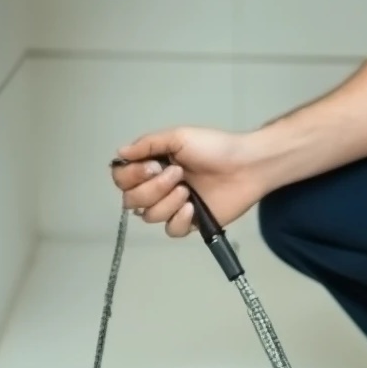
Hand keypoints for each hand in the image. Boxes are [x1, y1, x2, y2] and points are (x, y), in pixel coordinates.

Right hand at [110, 126, 263, 236]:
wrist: (246, 165)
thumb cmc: (214, 147)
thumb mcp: (179, 137)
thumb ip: (147, 144)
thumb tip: (120, 152)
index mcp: (152, 166)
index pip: (122, 179)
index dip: (131, 177)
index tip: (152, 166)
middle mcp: (158, 187)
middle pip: (131, 201)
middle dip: (152, 188)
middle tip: (178, 174)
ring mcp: (173, 207)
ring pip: (149, 217)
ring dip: (167, 202)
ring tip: (188, 190)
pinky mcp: (190, 223)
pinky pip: (171, 230)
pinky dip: (178, 219)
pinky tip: (193, 208)